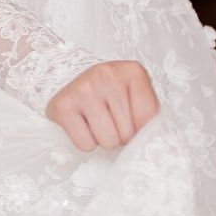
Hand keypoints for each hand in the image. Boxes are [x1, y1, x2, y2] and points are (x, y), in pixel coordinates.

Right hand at [45, 59, 159, 151]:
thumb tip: (151, 144)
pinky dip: (85, 141)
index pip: (148, 119)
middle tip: (109, 118)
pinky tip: (82, 123)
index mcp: (133, 71)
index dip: (139, 127)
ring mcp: (84, 89)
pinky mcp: (63, 106)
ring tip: (97, 120)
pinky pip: (85, 145)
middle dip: (120, 134)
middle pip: (127, 134)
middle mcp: (107, 76)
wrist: (69, 75)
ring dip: (103, 139)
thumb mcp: (135, 93)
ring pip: (107, 142)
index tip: (129, 116)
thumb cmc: (108, 91)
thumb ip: (148, 113)